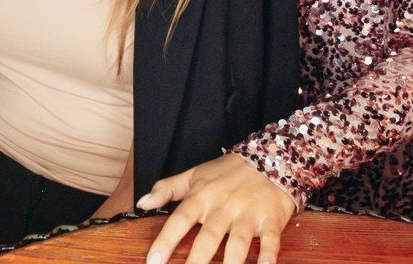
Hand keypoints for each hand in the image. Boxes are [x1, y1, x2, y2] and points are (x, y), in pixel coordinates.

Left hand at [139, 154, 295, 263]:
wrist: (270, 157)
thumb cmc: (227, 172)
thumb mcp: (194, 175)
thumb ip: (166, 188)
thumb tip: (142, 203)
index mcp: (202, 197)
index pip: (180, 220)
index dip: (165, 241)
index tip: (153, 261)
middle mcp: (224, 207)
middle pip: (208, 238)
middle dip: (197, 261)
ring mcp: (248, 214)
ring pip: (238, 243)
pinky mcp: (270, 219)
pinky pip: (270, 241)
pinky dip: (268, 257)